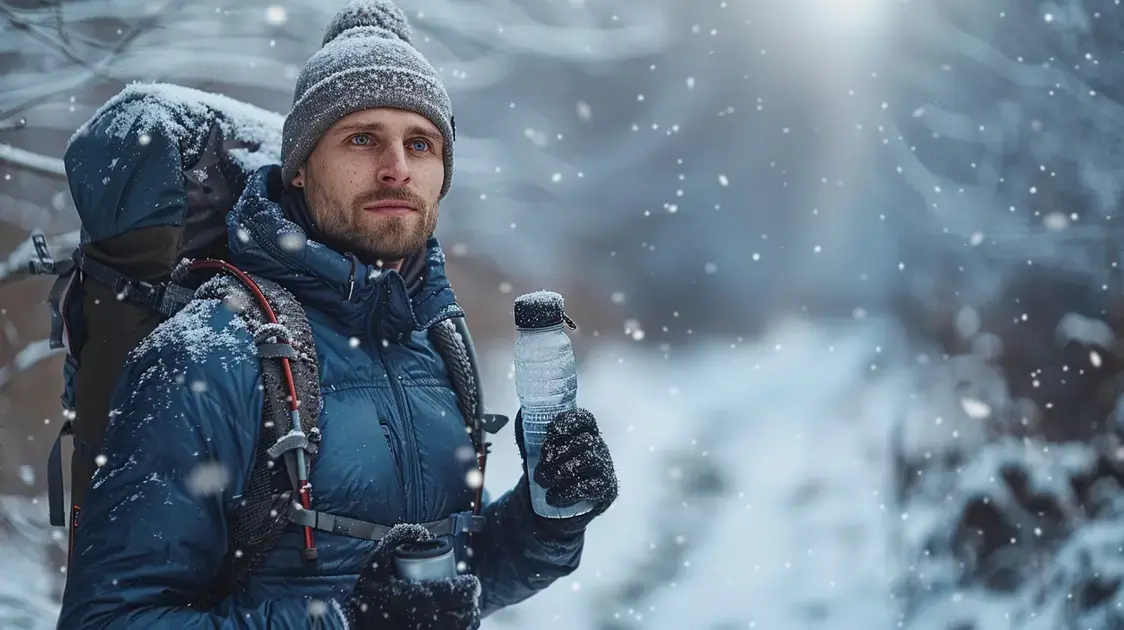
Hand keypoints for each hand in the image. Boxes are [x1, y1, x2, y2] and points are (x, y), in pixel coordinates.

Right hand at [343, 524, 480, 629]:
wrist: (352, 625)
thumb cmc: (367, 594)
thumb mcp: (378, 561)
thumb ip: (399, 538)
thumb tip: (423, 531)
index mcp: (424, 598)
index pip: (462, 593)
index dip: (471, 586)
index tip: (470, 581)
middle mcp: (432, 621)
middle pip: (467, 616)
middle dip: (472, 604)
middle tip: (468, 596)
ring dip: (466, 620)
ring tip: (463, 611)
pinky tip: (452, 625)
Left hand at [515, 408, 618, 535]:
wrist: (568, 508)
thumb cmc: (556, 473)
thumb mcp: (544, 453)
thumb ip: (534, 437)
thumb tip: (520, 418)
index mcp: (586, 434)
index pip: (585, 419)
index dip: (569, 421)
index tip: (551, 431)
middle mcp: (599, 447)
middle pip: (584, 440)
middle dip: (557, 451)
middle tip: (540, 466)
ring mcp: (605, 467)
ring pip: (588, 459)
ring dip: (561, 470)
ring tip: (543, 481)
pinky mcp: (606, 488)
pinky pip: (591, 486)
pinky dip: (568, 492)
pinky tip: (553, 497)